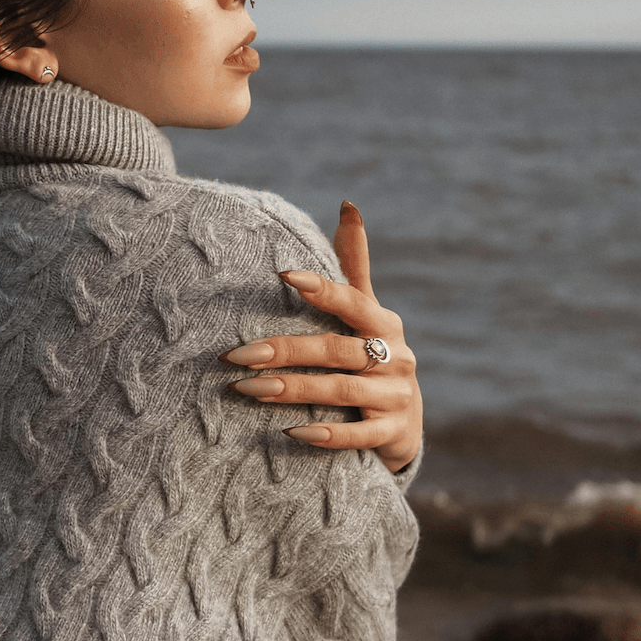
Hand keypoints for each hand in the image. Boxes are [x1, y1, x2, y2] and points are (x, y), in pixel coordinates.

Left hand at [222, 201, 422, 473]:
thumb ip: (354, 265)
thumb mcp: (367, 312)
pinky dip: (326, 435)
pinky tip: (290, 433)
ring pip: (342, 392)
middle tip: (235, 355)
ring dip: (293, 390)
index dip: (322, 288)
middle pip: (335, 350)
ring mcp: (395, 397)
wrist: (404, 422)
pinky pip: (358, 436)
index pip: (352, 300)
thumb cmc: (373, 356)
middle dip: (285, 351)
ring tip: (246, 389)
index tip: (285, 273)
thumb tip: (348, 204)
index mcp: (383, 323)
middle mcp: (394, 357)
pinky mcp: (391, 434)